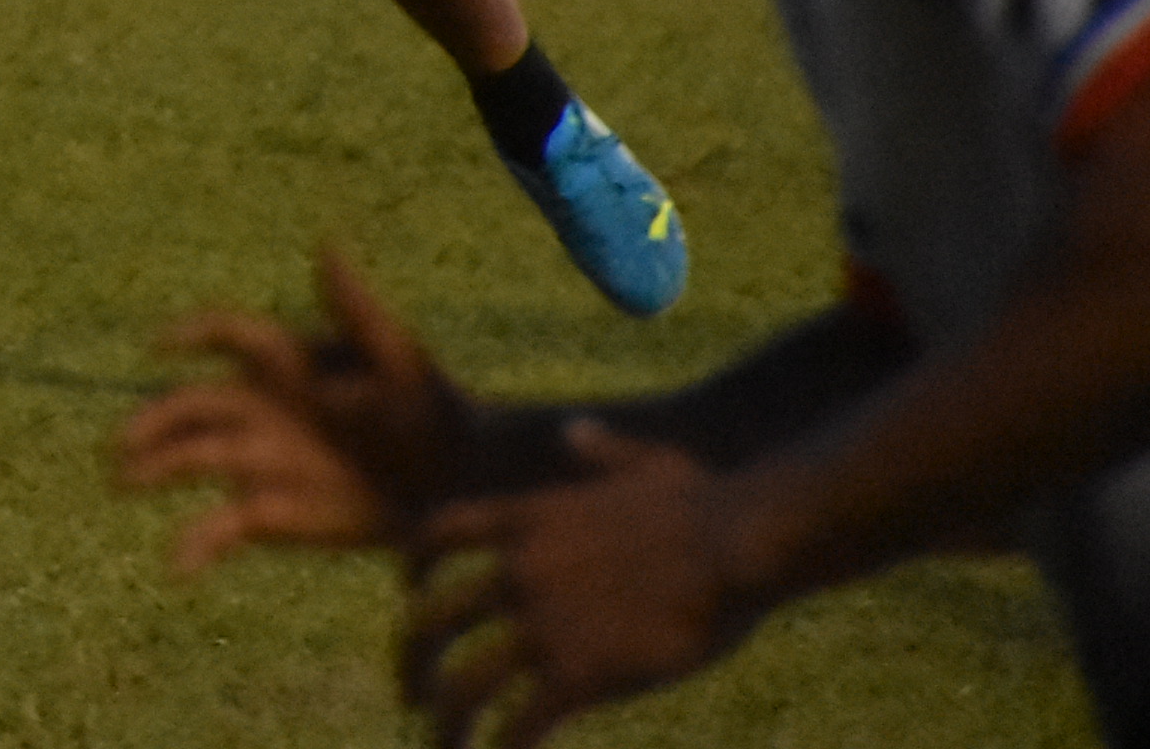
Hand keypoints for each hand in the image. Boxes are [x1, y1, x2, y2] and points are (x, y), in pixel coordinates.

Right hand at [119, 246, 480, 573]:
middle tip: (122, 441)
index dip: (191, 335)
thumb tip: (326, 241)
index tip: (162, 345)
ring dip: (154, 468)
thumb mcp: (398, 356)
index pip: (226, 336)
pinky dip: (194, 544)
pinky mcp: (271, 515)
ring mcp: (260, 461)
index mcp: (283, 360)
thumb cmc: (433, 408)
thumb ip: (356, 307)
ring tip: (123, 482)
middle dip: (154, 419)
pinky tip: (176, 566)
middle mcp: (259, 406)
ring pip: (192, 458)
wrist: (458, 483)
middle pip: (192, 404)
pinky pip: (220, 526)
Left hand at [400, 427, 753, 748]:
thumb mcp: (644, 459)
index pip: (436, 535)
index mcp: (524, 519)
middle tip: (411, 693)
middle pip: (431, 622)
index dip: (414, 563)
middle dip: (412, 661)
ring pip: (464, 685)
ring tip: (444, 748)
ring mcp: (542, 625)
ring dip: (446, 722)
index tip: (410, 590)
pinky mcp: (579, 674)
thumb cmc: (709, 503)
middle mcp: (516, 572)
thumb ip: (600, 449)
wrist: (739, 542)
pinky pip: (522, 722)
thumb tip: (578, 432)